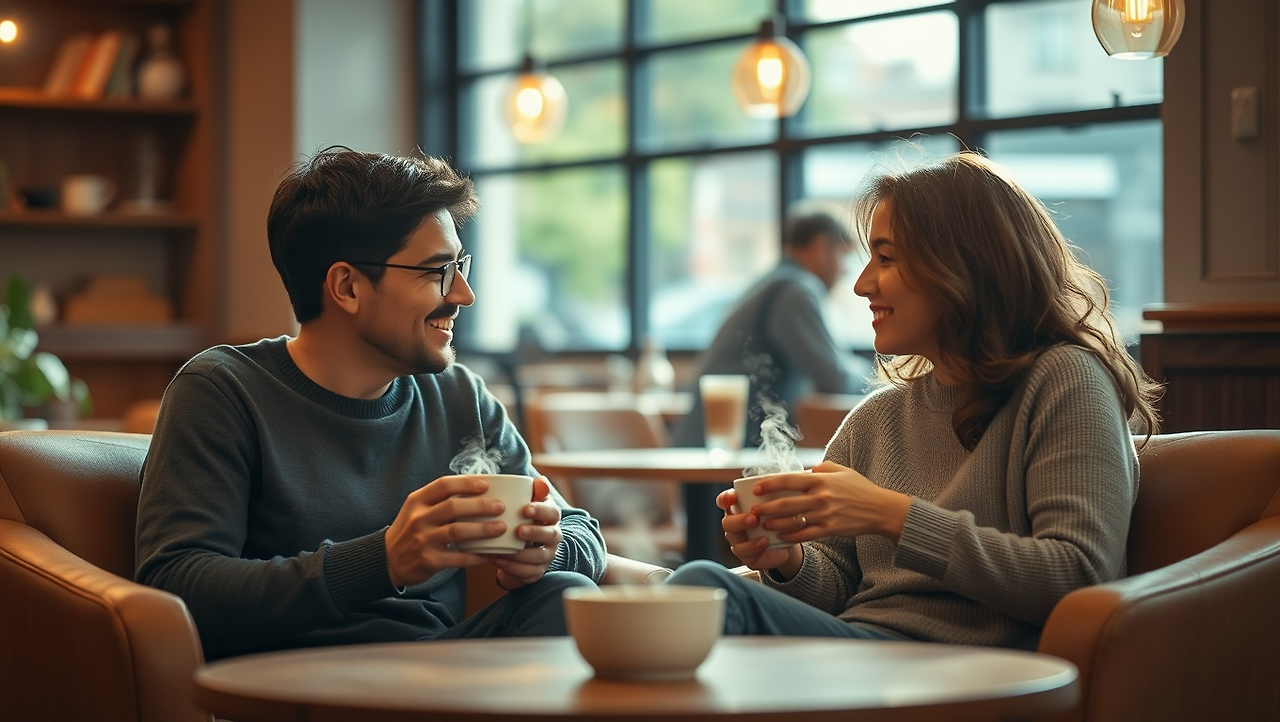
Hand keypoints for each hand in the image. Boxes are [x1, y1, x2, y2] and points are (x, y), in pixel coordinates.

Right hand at [385, 474, 511, 587]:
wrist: (387, 560)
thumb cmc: (410, 530)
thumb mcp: (417, 509)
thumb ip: (440, 500)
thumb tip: (477, 489)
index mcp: (417, 501)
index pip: (443, 485)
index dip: (466, 483)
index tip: (486, 485)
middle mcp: (418, 518)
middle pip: (453, 507)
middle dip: (480, 506)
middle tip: (500, 506)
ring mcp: (423, 540)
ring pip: (457, 532)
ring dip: (482, 529)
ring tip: (501, 528)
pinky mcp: (428, 561)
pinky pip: (457, 558)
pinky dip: (474, 556)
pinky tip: (487, 554)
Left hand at [490, 476, 561, 590]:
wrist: (514, 544)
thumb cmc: (519, 518)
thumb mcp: (524, 503)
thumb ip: (532, 491)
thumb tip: (541, 480)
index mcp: (550, 517)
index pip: (553, 513)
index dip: (541, 511)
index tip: (524, 509)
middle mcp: (552, 536)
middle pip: (551, 535)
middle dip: (535, 533)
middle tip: (518, 531)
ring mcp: (546, 555)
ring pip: (539, 557)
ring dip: (521, 554)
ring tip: (501, 550)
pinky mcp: (537, 571)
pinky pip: (529, 573)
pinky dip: (513, 568)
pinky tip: (498, 560)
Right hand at [717, 487, 801, 574]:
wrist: (788, 543)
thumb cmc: (780, 518)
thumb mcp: (779, 504)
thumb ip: (776, 493)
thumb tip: (790, 476)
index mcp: (738, 509)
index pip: (725, 501)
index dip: (725, 499)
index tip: (733, 497)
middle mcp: (735, 526)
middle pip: (727, 522)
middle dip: (739, 520)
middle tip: (754, 517)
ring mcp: (739, 542)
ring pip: (734, 540)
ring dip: (747, 535)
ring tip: (760, 532)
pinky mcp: (748, 557)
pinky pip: (746, 554)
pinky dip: (754, 547)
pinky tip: (765, 542)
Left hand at [747, 461, 911, 543]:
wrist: (881, 509)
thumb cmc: (860, 488)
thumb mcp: (841, 470)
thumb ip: (820, 469)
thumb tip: (803, 472)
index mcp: (820, 480)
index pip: (788, 480)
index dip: (769, 484)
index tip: (756, 488)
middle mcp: (820, 497)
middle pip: (785, 503)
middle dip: (766, 507)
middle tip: (753, 510)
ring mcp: (825, 514)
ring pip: (793, 521)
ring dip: (774, 523)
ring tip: (763, 523)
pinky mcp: (830, 529)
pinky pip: (805, 534)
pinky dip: (791, 536)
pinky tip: (780, 536)